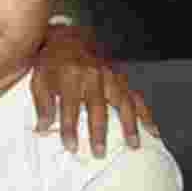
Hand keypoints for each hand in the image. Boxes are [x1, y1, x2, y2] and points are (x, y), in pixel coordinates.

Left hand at [32, 25, 157, 156]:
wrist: (70, 37)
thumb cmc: (51, 61)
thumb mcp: (39, 79)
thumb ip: (43, 104)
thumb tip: (43, 129)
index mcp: (70, 75)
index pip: (70, 107)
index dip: (70, 128)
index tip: (71, 147)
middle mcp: (93, 75)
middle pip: (98, 107)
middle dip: (99, 132)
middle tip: (100, 153)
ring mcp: (111, 76)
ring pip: (123, 102)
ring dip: (129, 125)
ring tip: (133, 145)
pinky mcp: (122, 77)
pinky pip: (136, 97)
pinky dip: (146, 114)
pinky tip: (152, 130)